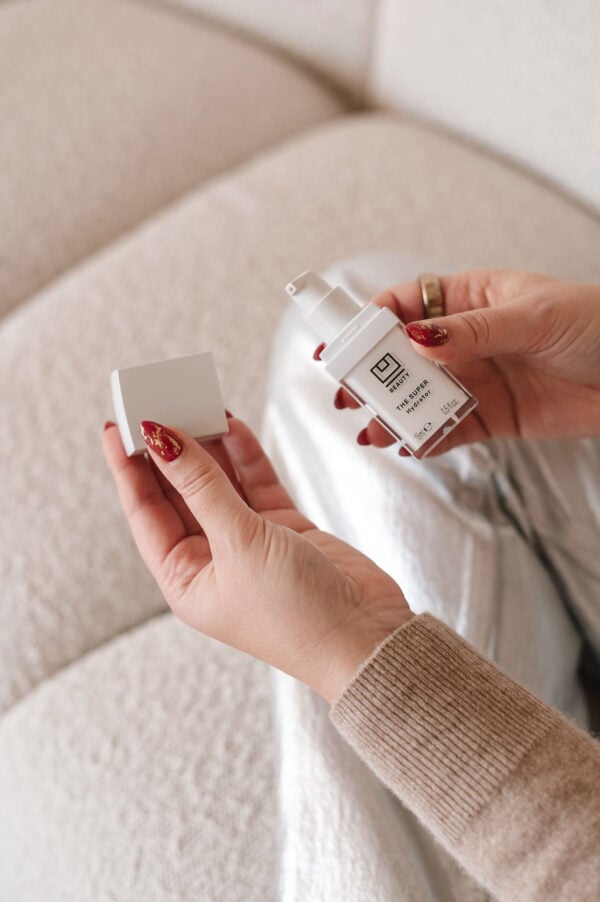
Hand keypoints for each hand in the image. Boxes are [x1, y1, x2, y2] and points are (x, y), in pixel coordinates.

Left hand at [102, 418, 411, 702]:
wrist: (366, 637)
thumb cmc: (296, 616)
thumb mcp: (239, 544)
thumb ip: (203, 486)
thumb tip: (165, 441)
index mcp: (186, 579)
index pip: (146, 512)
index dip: (129, 468)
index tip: (118, 424)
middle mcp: (213, 559)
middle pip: (179, 492)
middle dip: (169, 449)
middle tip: (159, 402)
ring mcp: (249, 542)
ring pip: (219, 482)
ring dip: (207, 444)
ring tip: (194, 401)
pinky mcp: (283, 528)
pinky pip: (255, 483)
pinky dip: (245, 454)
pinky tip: (231, 424)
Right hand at [324, 270, 599, 452]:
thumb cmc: (595, 325)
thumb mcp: (532, 317)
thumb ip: (473, 332)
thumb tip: (417, 338)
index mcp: (470, 299)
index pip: (405, 304)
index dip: (369, 322)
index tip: (342, 344)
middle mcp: (464, 340)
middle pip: (402, 356)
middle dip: (371, 374)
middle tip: (347, 394)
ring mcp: (475, 379)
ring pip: (419, 396)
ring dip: (392, 412)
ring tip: (371, 429)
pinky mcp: (490, 417)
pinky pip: (446, 429)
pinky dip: (424, 438)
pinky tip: (406, 444)